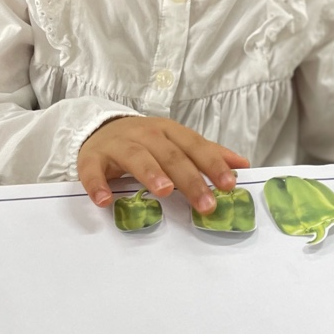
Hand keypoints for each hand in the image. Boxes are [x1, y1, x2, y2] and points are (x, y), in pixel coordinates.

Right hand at [79, 117, 249, 213]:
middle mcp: (145, 134)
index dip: (213, 164)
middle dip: (189, 179)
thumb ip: (207, 153)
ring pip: (136, 156)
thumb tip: (242, 164)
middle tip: (205, 203)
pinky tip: (105, 201)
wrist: (99, 129)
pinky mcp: (91, 157)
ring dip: (150, 173)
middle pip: (170, 155)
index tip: (229, 184)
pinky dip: (98, 185)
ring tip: (164, 191)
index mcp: (169, 131)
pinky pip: (93, 171)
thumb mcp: (176, 142)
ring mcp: (117, 144)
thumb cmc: (145, 141)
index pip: (195, 146)